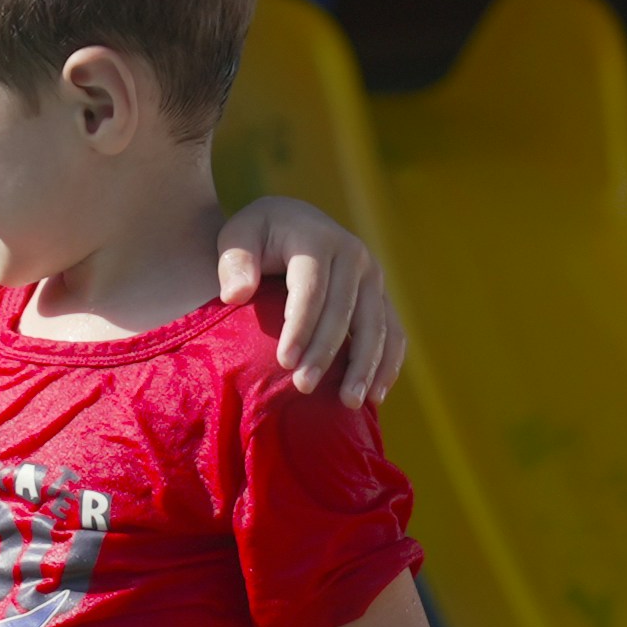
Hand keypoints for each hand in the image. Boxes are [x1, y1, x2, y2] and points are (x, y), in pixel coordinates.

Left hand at [214, 208, 405, 405]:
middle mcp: (353, 255)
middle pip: (344, 311)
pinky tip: (376, 395)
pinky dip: (388, 363)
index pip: (311, 289)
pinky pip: (393, 331)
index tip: (284, 362)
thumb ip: (233, 263)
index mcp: (317, 239)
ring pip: (377, 325)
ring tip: (350, 403)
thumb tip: (236, 294)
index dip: (300, 326)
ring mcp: (373, 276)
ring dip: (365, 366)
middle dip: (326, 353)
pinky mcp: (381, 295)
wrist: (290, 222)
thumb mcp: (236, 237)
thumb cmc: (257, 237)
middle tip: (304, 387)